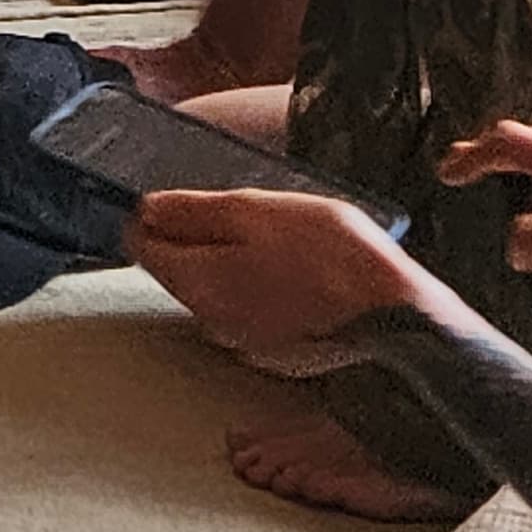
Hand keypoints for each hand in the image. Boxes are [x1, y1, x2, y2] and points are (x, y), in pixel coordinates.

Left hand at [130, 186, 438, 361]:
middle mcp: (208, 317)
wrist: (391, 316)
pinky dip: (255, 274)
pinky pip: (246, 298)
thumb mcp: (255, 212)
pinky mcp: (272, 342)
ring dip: (228, 252)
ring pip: (213, 281)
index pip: (140, 243)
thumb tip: (144, 209)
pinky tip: (290, 257)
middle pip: (177, 264)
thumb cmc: (327, 256)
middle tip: (237, 202)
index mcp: (197, 282)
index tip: (174, 189)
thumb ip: (194, 212)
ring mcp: (241, 334)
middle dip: (193, 230)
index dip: (150, 210)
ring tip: (273, 226)